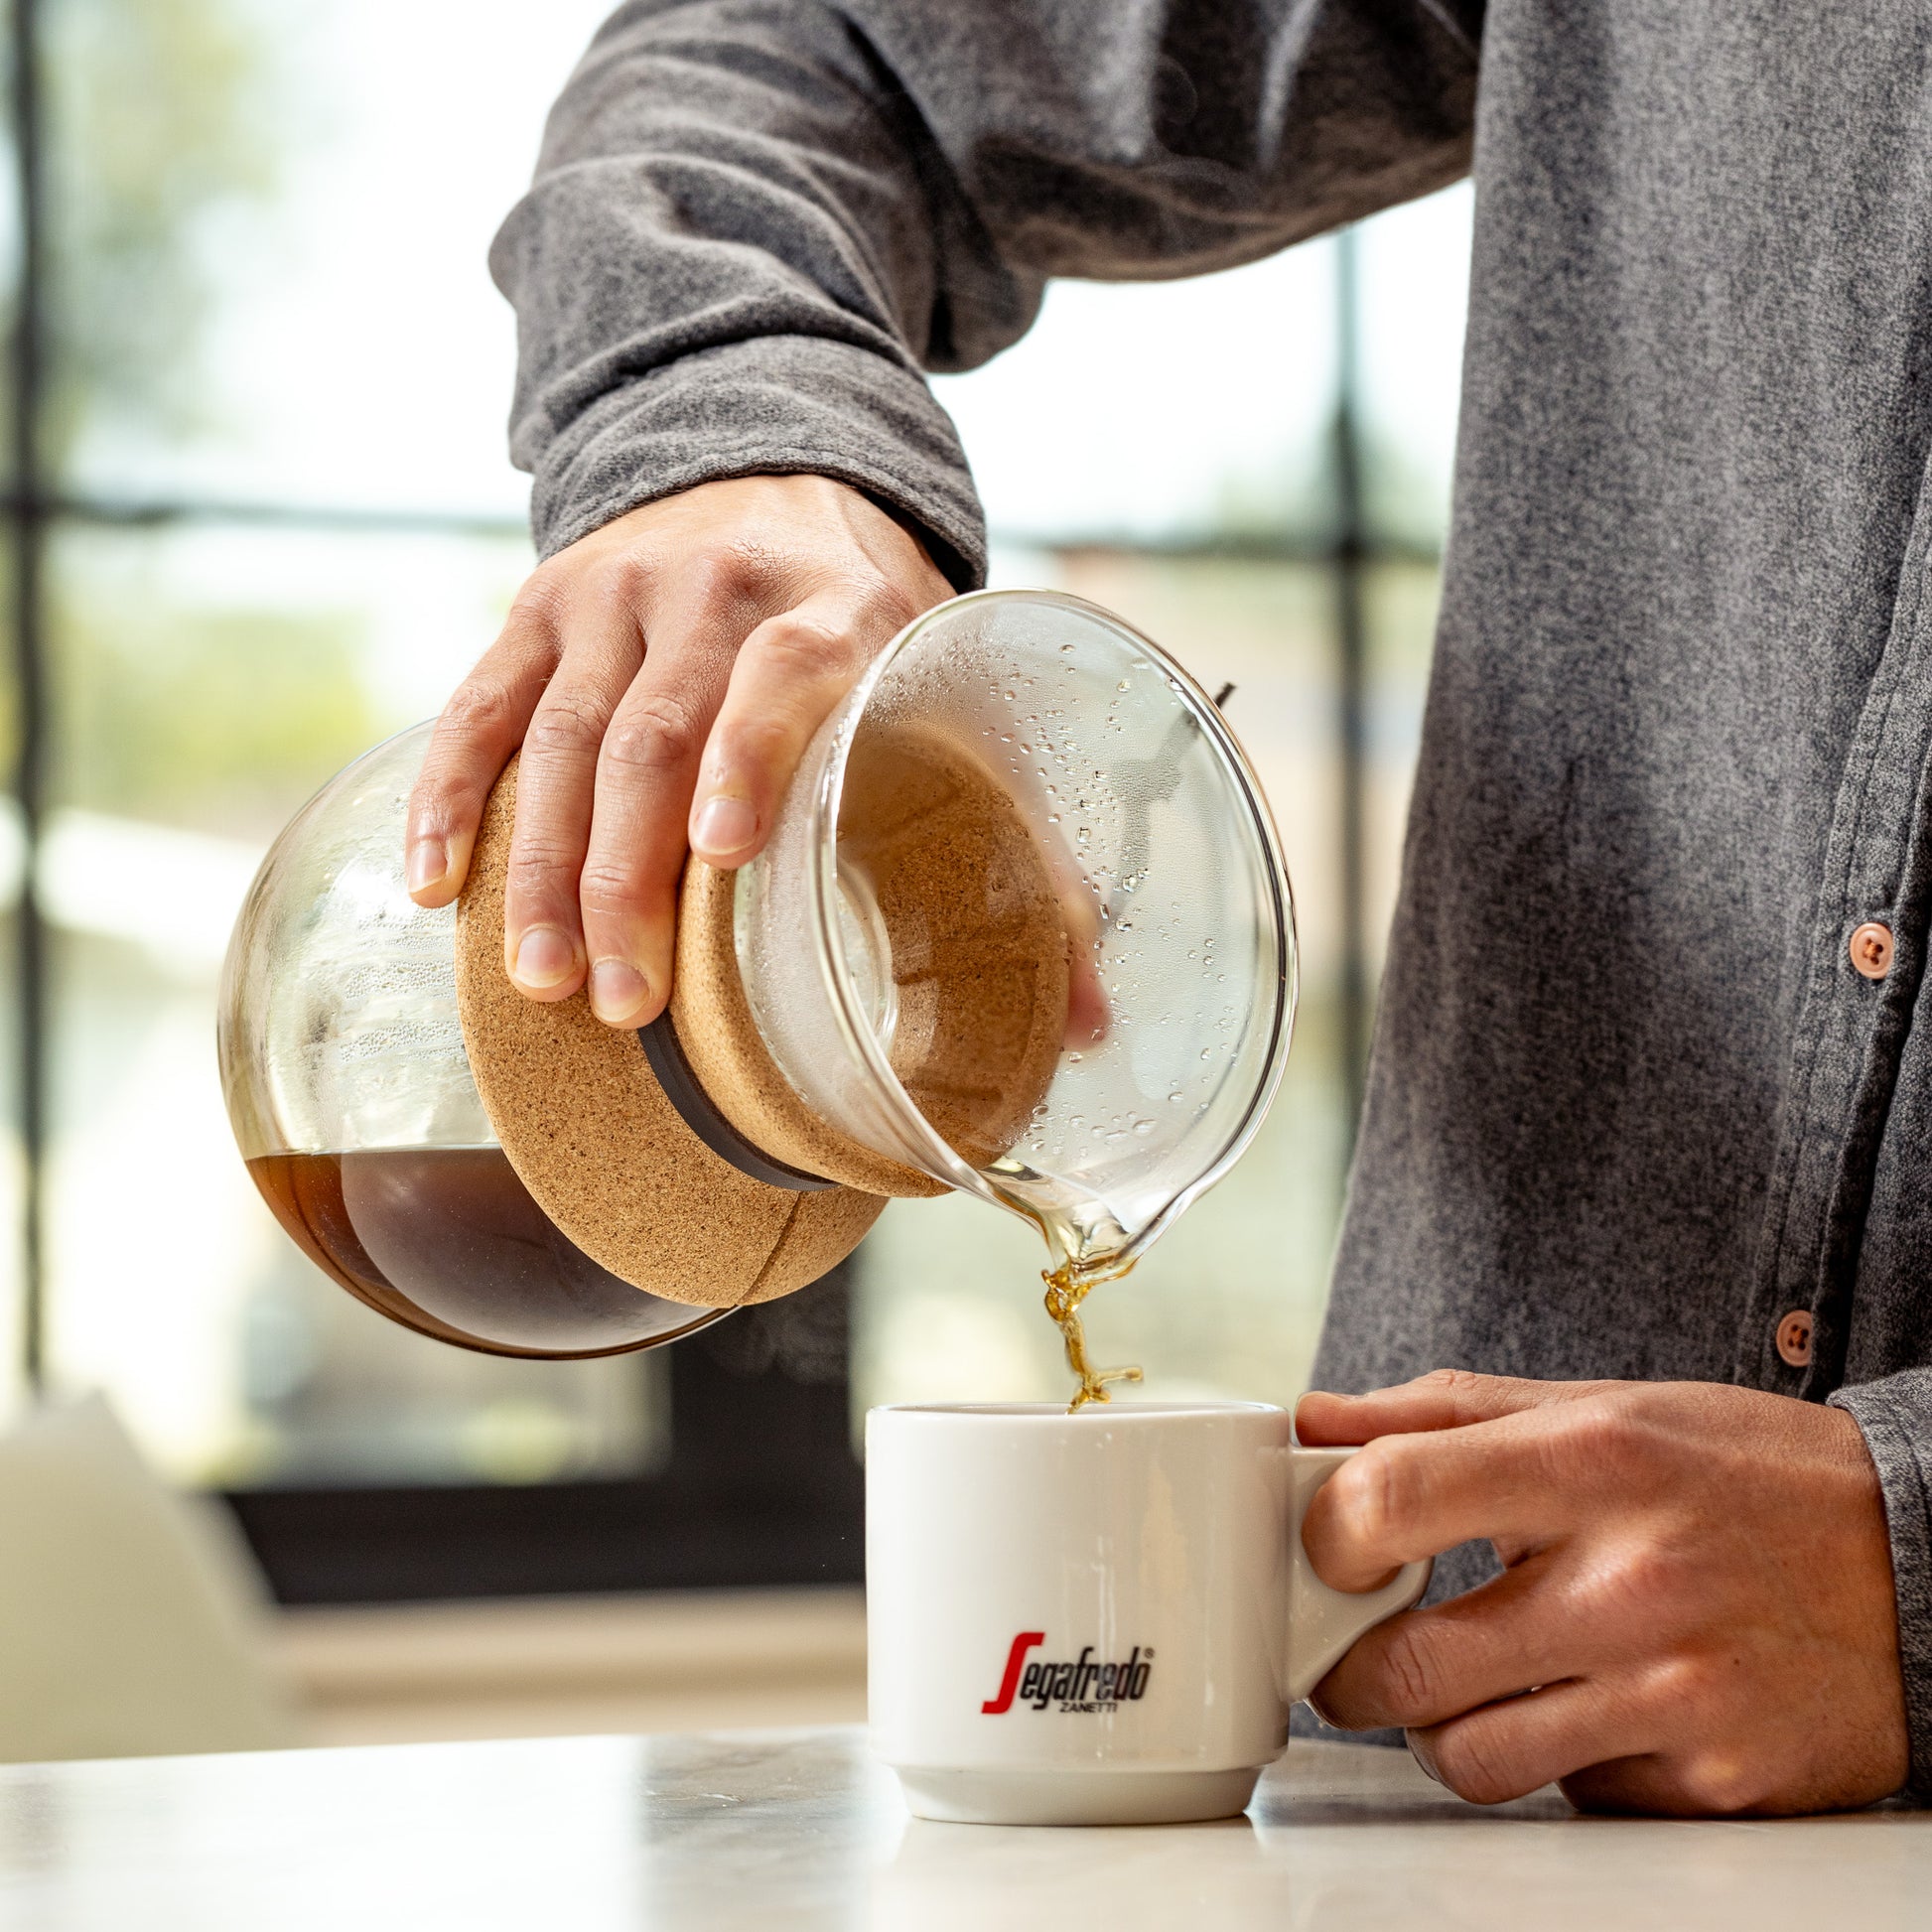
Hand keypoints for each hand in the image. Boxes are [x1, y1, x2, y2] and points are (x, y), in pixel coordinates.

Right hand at [404, 475, 951, 1024]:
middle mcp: (712, 588)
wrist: (773, 471)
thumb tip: (928, 903)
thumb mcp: (916, 651)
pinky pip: (481, 706)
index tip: (721, 853)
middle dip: (628, 880)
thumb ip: (908, 745)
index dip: (746, 760)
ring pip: (562, 740)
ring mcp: (614, 592)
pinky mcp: (542, 603)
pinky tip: (436, 885)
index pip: (778, 674)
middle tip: (624, 998)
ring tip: (541, 977)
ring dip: (543, 870)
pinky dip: (450, 797)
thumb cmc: (852, 614)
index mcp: (828, 604)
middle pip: (652, 739)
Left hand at [1296, 1371, 1908, 1814]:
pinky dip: (1556, 1762)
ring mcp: (1677, 1697)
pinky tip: (1587, 1708)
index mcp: (1593, 1463)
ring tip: (1470, 1686)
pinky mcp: (1716, 1786)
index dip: (1326, 1531)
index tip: (1330, 1546)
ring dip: (1442, 1731)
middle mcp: (1634, 1583)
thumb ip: (1442, 1413)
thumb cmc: (1745, 1475)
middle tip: (1361, 1649)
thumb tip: (1313, 1422)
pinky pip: (1571, 1798)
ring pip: (1470, 1759)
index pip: (1389, 1498)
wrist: (1921, 1561)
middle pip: (1405, 1666)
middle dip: (1351, 1667)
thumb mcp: (1599, 1405)